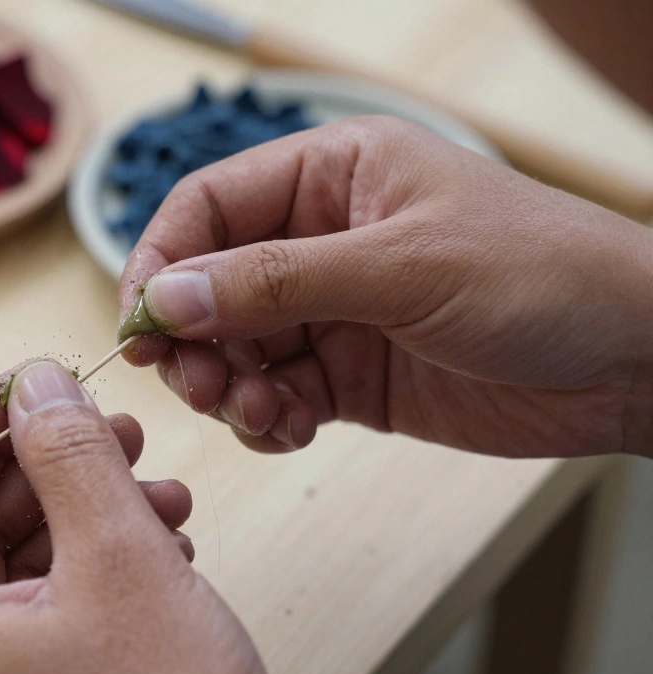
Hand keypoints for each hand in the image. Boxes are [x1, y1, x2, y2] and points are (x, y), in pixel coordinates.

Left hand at [0, 360, 281, 673]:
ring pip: (25, 561)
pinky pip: (54, 606)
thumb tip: (35, 384)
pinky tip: (164, 542)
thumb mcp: (122, 561)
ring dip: (91, 512)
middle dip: (52, 468)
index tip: (31, 382)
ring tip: (159, 490)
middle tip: (114, 428)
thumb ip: (71, 459)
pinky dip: (105, 563)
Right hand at [120, 116, 652, 457]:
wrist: (636, 362)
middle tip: (202, 384)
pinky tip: (291, 430)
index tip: (139, 324)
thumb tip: (164, 296)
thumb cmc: (543, 275)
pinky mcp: (350, 374)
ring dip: (230, 388)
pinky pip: (276, 396)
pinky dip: (267, 420)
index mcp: (331, 175)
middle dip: (195, 340)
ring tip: (262, 414)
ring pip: (235, 348)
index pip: (209, 208)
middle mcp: (322, 239)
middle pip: (209, 285)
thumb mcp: (400, 267)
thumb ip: (274, 282)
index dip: (160, 261)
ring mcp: (335, 310)